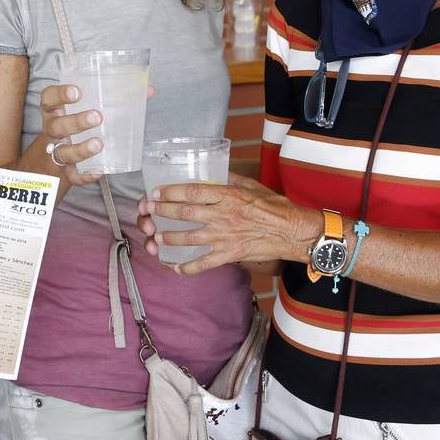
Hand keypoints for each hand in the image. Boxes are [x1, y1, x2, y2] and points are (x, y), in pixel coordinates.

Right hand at [33, 83, 157, 189]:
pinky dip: (85, 175)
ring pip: (63, 152)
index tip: (77, 92)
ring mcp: (56, 153)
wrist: (47, 164)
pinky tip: (98, 171)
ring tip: (99, 144)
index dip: (59, 94)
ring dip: (80, 149)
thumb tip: (148, 90)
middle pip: (57, 126)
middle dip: (76, 122)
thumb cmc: (76, 127)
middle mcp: (52, 131)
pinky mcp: (65, 173)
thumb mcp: (86, 110)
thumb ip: (116, 98)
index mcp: (55, 112)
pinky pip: (73, 176)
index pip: (49, 98)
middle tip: (97, 117)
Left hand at [137, 173, 318, 274]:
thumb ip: (230, 179)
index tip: (156, 193)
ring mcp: (226, 237)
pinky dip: (188, 267)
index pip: (193, 192)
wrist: (292, 231)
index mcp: (228, 196)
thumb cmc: (274, 206)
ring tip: (155, 237)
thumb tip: (213, 172)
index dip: (171, 192)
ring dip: (169, 238)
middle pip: (186, 213)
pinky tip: (175, 267)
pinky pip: (205, 263)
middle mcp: (224, 216)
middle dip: (163, 212)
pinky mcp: (230, 254)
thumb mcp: (252, 186)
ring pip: (190, 238)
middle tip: (148, 211)